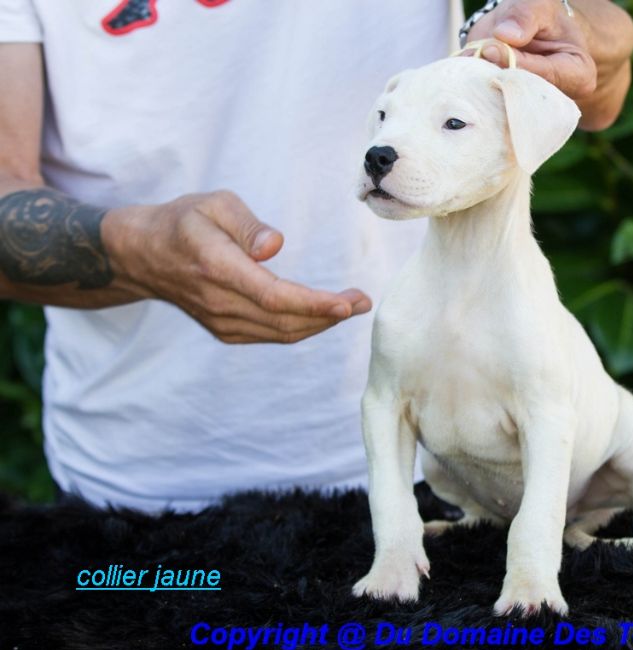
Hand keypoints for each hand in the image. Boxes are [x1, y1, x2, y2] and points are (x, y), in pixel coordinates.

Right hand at [103, 190, 370, 343]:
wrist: (142, 254)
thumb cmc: (184, 221)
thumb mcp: (214, 204)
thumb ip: (247, 224)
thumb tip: (275, 246)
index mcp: (218, 267)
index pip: (273, 296)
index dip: (314, 304)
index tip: (347, 303)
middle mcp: (219, 301)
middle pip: (284, 320)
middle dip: (329, 315)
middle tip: (363, 300)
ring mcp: (220, 321)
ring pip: (281, 332)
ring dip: (320, 323)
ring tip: (352, 306)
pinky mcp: (225, 330)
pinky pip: (271, 335)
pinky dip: (301, 328)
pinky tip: (322, 315)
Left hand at [467, 0, 596, 98]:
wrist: (525, 30)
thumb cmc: (541, 18)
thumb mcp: (538, 6)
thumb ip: (524, 17)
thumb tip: (505, 35)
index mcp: (578, 75)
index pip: (546, 75)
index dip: (517, 63)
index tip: (491, 49)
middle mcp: (557, 98)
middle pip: (524, 95)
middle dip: (496, 76)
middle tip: (474, 57)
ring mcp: (532, 107)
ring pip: (504, 105)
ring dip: (481, 84)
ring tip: (469, 61)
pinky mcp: (510, 110)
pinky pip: (490, 108)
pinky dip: (474, 90)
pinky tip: (466, 74)